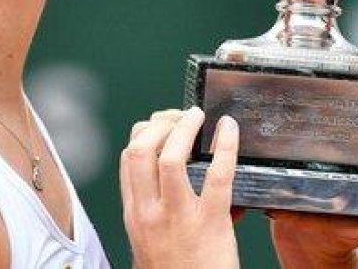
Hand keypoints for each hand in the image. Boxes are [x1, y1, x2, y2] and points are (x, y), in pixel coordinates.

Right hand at [121, 107, 240, 268]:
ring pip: (170, 157)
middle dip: (159, 123)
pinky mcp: (211, 221)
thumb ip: (151, 210)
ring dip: (184, 127)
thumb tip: (161, 181)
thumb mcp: (149, 241)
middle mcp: (150, 212)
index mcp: (135, 215)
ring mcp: (179, 216)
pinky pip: (218, 174)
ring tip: (197, 117)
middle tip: (179, 116)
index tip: (162, 124)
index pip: (128, 159)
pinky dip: (226, 145)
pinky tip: (229, 129)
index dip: (145, 132)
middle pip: (139, 150)